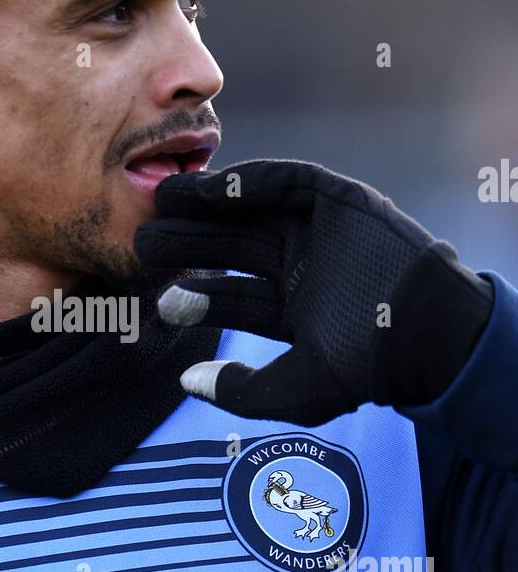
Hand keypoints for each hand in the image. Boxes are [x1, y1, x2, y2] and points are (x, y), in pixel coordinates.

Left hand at [133, 159, 492, 423]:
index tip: (158, 296)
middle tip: (144, 242)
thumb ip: (241, 391)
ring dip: (208, 206)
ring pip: (251, 214)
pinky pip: (288, 183)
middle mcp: (300, 268)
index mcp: (292, 310)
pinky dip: (253, 180)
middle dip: (190, 246)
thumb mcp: (296, 391)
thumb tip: (185, 383)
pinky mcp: (338, 200)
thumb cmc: (368, 367)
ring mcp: (318, 233)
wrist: (426, 332)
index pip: (233, 297)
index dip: (197, 295)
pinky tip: (215, 188)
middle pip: (232, 251)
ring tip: (165, 202)